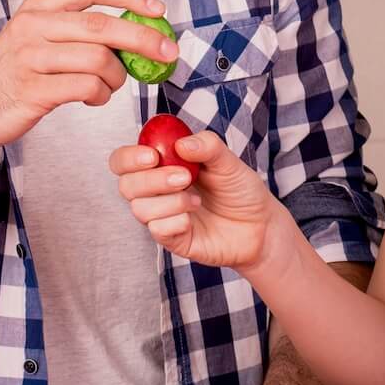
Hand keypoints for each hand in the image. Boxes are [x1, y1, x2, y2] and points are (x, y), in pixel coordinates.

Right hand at [0, 0, 178, 152]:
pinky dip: (100, 95)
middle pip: (104, 25)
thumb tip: (135, 31)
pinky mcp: (32, 89)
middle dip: (144, 39)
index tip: (157, 9)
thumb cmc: (12, 76)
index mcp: (38, 7)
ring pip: (99, 59)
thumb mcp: (37, 39)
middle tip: (167, 53)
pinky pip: (86, 87)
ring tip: (110, 85)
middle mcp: (33, 26)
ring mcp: (30, 57)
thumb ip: (77, 31)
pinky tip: (93, 98)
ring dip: (117, 77)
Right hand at [111, 128, 286, 275]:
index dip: (129, 158)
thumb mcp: (228, 161)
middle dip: (152, 180)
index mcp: (162, 166)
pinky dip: (175, 222)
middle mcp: (156, 192)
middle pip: (126, 185)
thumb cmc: (240, 190)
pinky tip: (192, 220)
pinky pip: (157, 230)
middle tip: (185, 177)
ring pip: (140, 209)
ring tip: (197, 202)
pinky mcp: (171, 239)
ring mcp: (161, 217)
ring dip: (170, 202)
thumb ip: (207, 146)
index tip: (152, 156)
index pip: (124, 160)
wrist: (260, 226)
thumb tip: (181, 145)